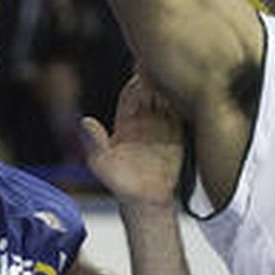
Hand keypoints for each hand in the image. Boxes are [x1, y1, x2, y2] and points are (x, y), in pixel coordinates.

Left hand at [80, 73, 183, 207]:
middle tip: (163, 73)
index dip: (136, 82)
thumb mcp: (102, 162)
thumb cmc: (118, 182)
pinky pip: (182, 115)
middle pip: (151, 91)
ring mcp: (162, 127)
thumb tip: (85, 121)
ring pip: (168, 100)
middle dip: (156, 80)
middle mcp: (144, 120)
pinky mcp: (178, 136)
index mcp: (125, 120)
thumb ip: (96, 141)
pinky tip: (189, 98)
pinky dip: (185, 105)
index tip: (142, 75)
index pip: (131, 92)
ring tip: (178, 83)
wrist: (144, 200)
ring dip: (173, 90)